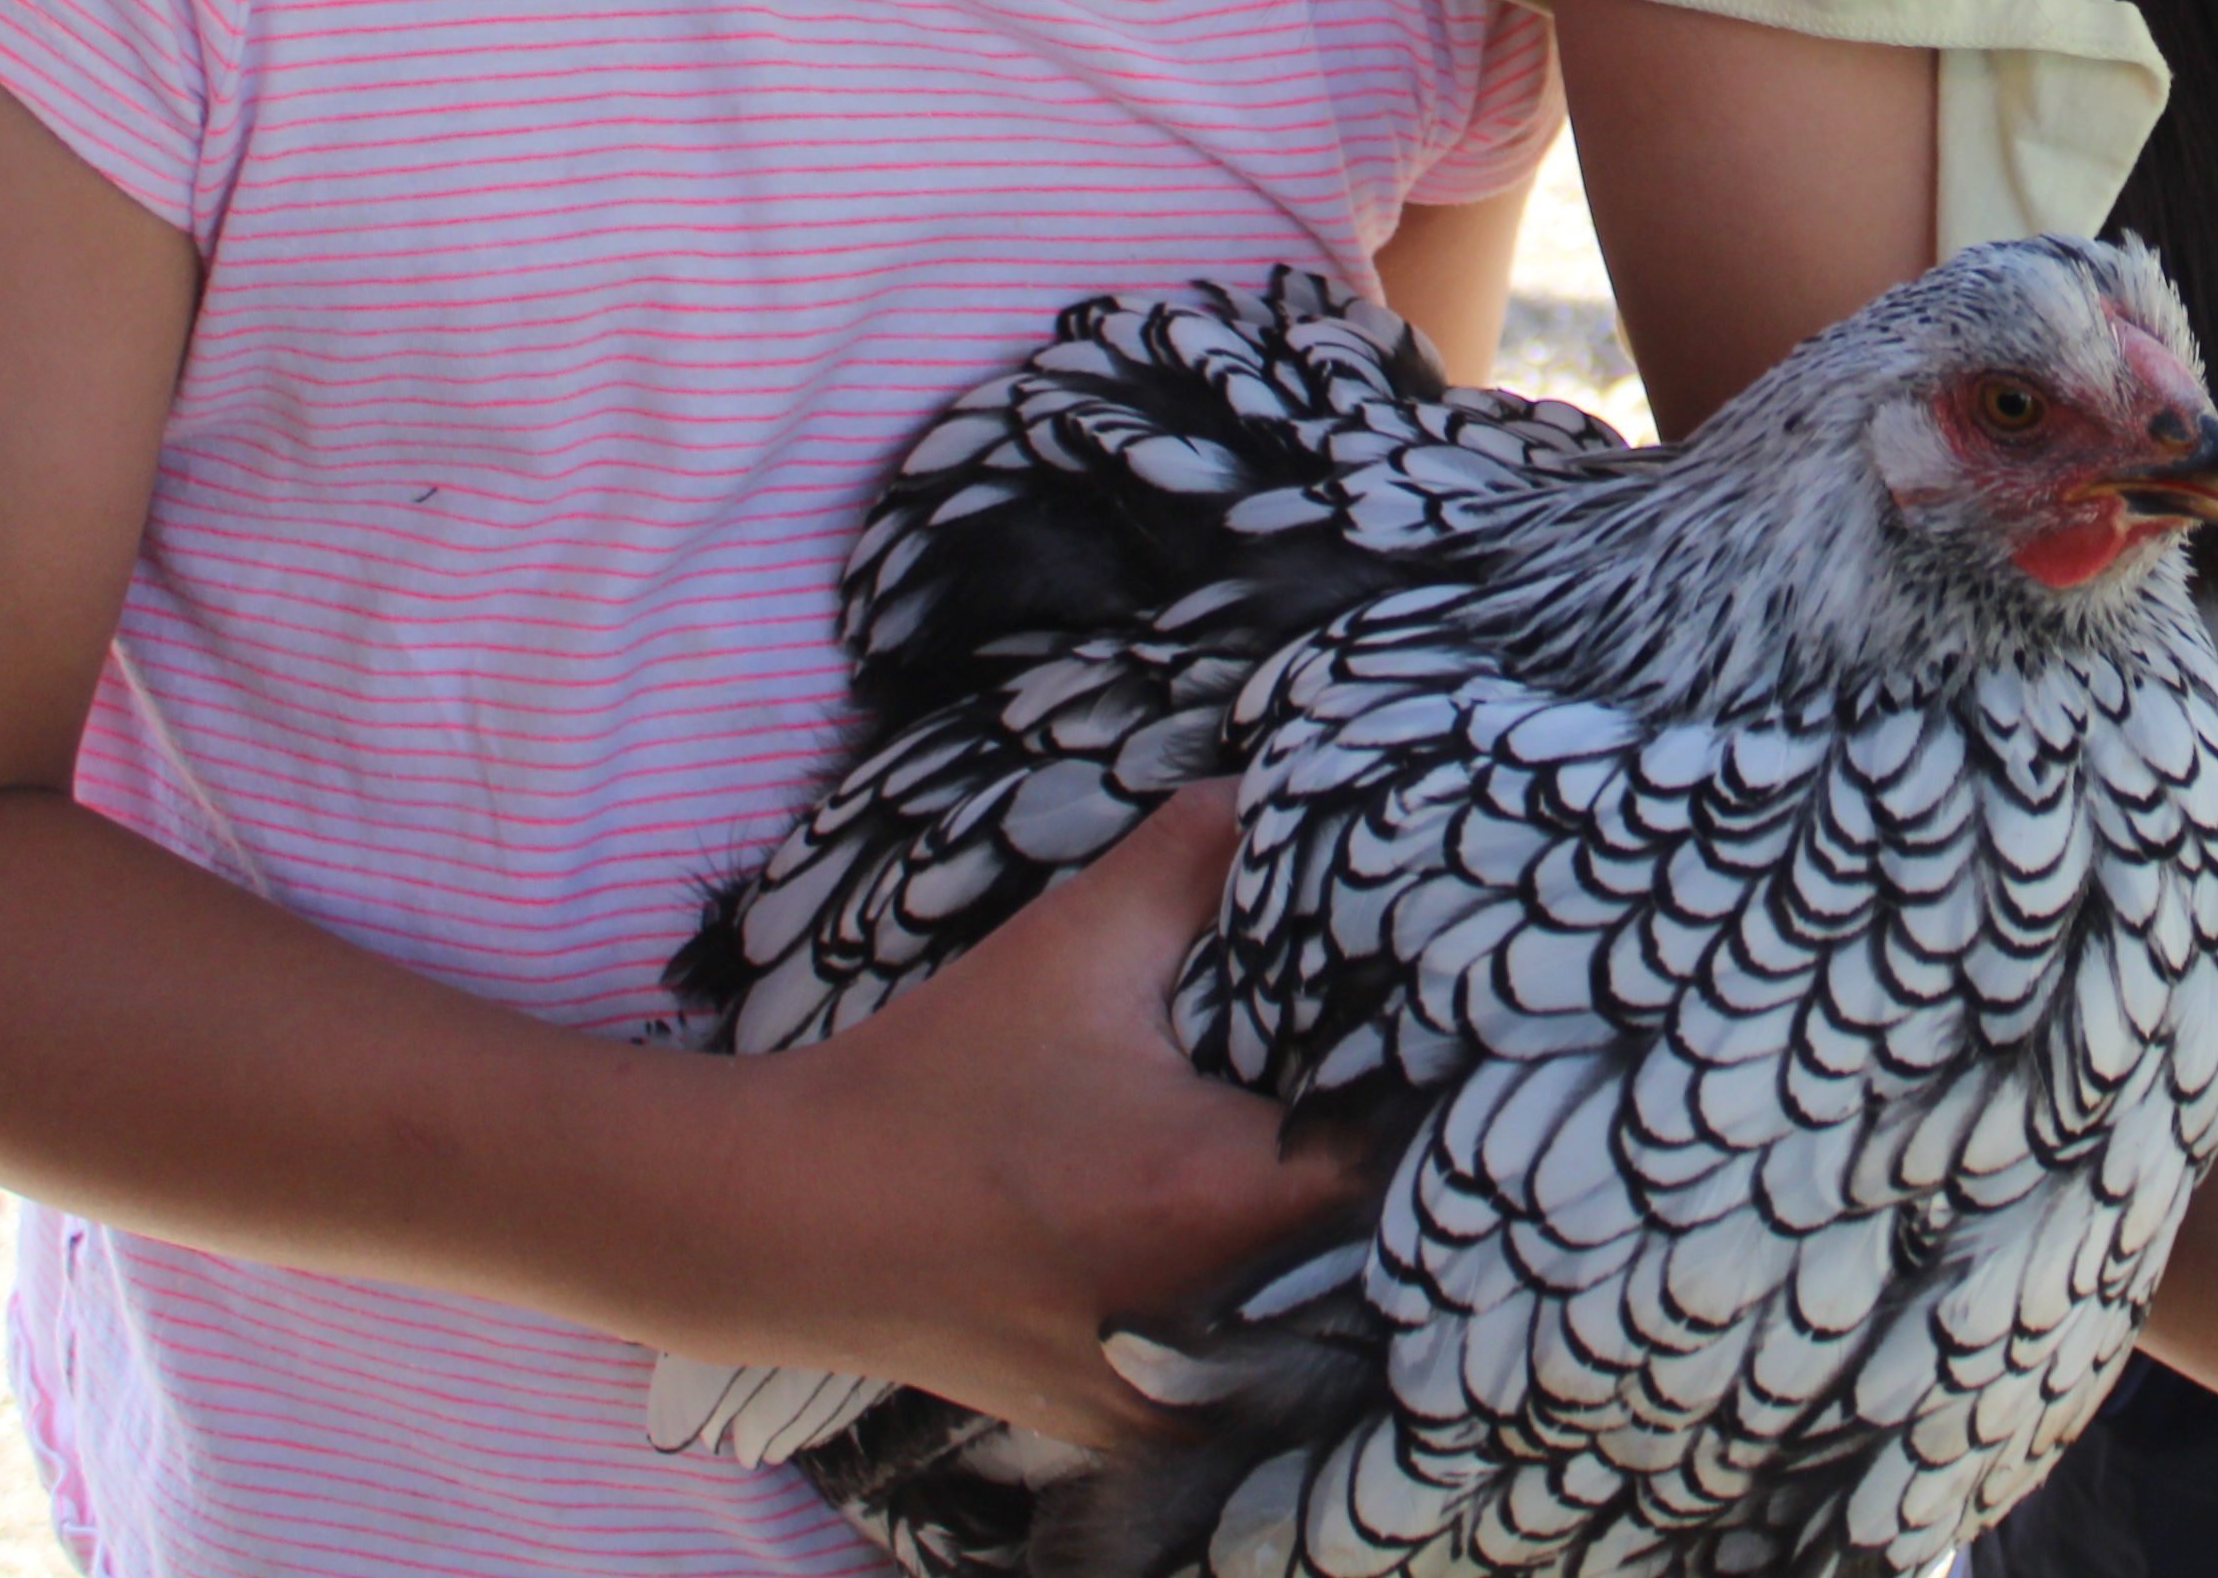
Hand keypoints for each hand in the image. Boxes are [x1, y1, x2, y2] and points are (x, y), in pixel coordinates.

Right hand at [745, 788, 1368, 1448]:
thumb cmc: (935, 1082)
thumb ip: (1187, 859)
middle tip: (1379, 1109)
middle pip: (1369, 1256)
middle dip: (1381, 1185)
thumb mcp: (1070, 948)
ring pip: (1310, 1331)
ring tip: (1319, 1183)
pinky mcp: (1131, 1429)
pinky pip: (1238, 1384)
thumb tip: (1265, 787)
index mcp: (1221, 1193)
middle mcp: (1212, 1313)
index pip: (1402, 1159)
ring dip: (1324, 1265)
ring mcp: (1170, 1393)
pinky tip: (1246, 1262)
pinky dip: (1252, 1326)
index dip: (1431, 1104)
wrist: (786, 1220)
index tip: (1430, 1055)